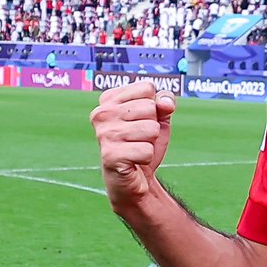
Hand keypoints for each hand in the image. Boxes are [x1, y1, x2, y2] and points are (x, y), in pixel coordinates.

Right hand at [89, 81, 175, 207]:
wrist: (137, 178)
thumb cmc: (144, 142)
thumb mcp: (158, 116)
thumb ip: (165, 101)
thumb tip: (165, 104)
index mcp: (109, 99)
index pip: (147, 88)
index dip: (153, 106)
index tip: (140, 120)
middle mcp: (101, 113)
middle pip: (149, 107)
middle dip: (153, 125)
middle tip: (138, 138)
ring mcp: (104, 134)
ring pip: (151, 129)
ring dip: (151, 142)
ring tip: (136, 148)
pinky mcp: (110, 155)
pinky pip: (147, 150)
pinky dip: (147, 158)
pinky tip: (134, 161)